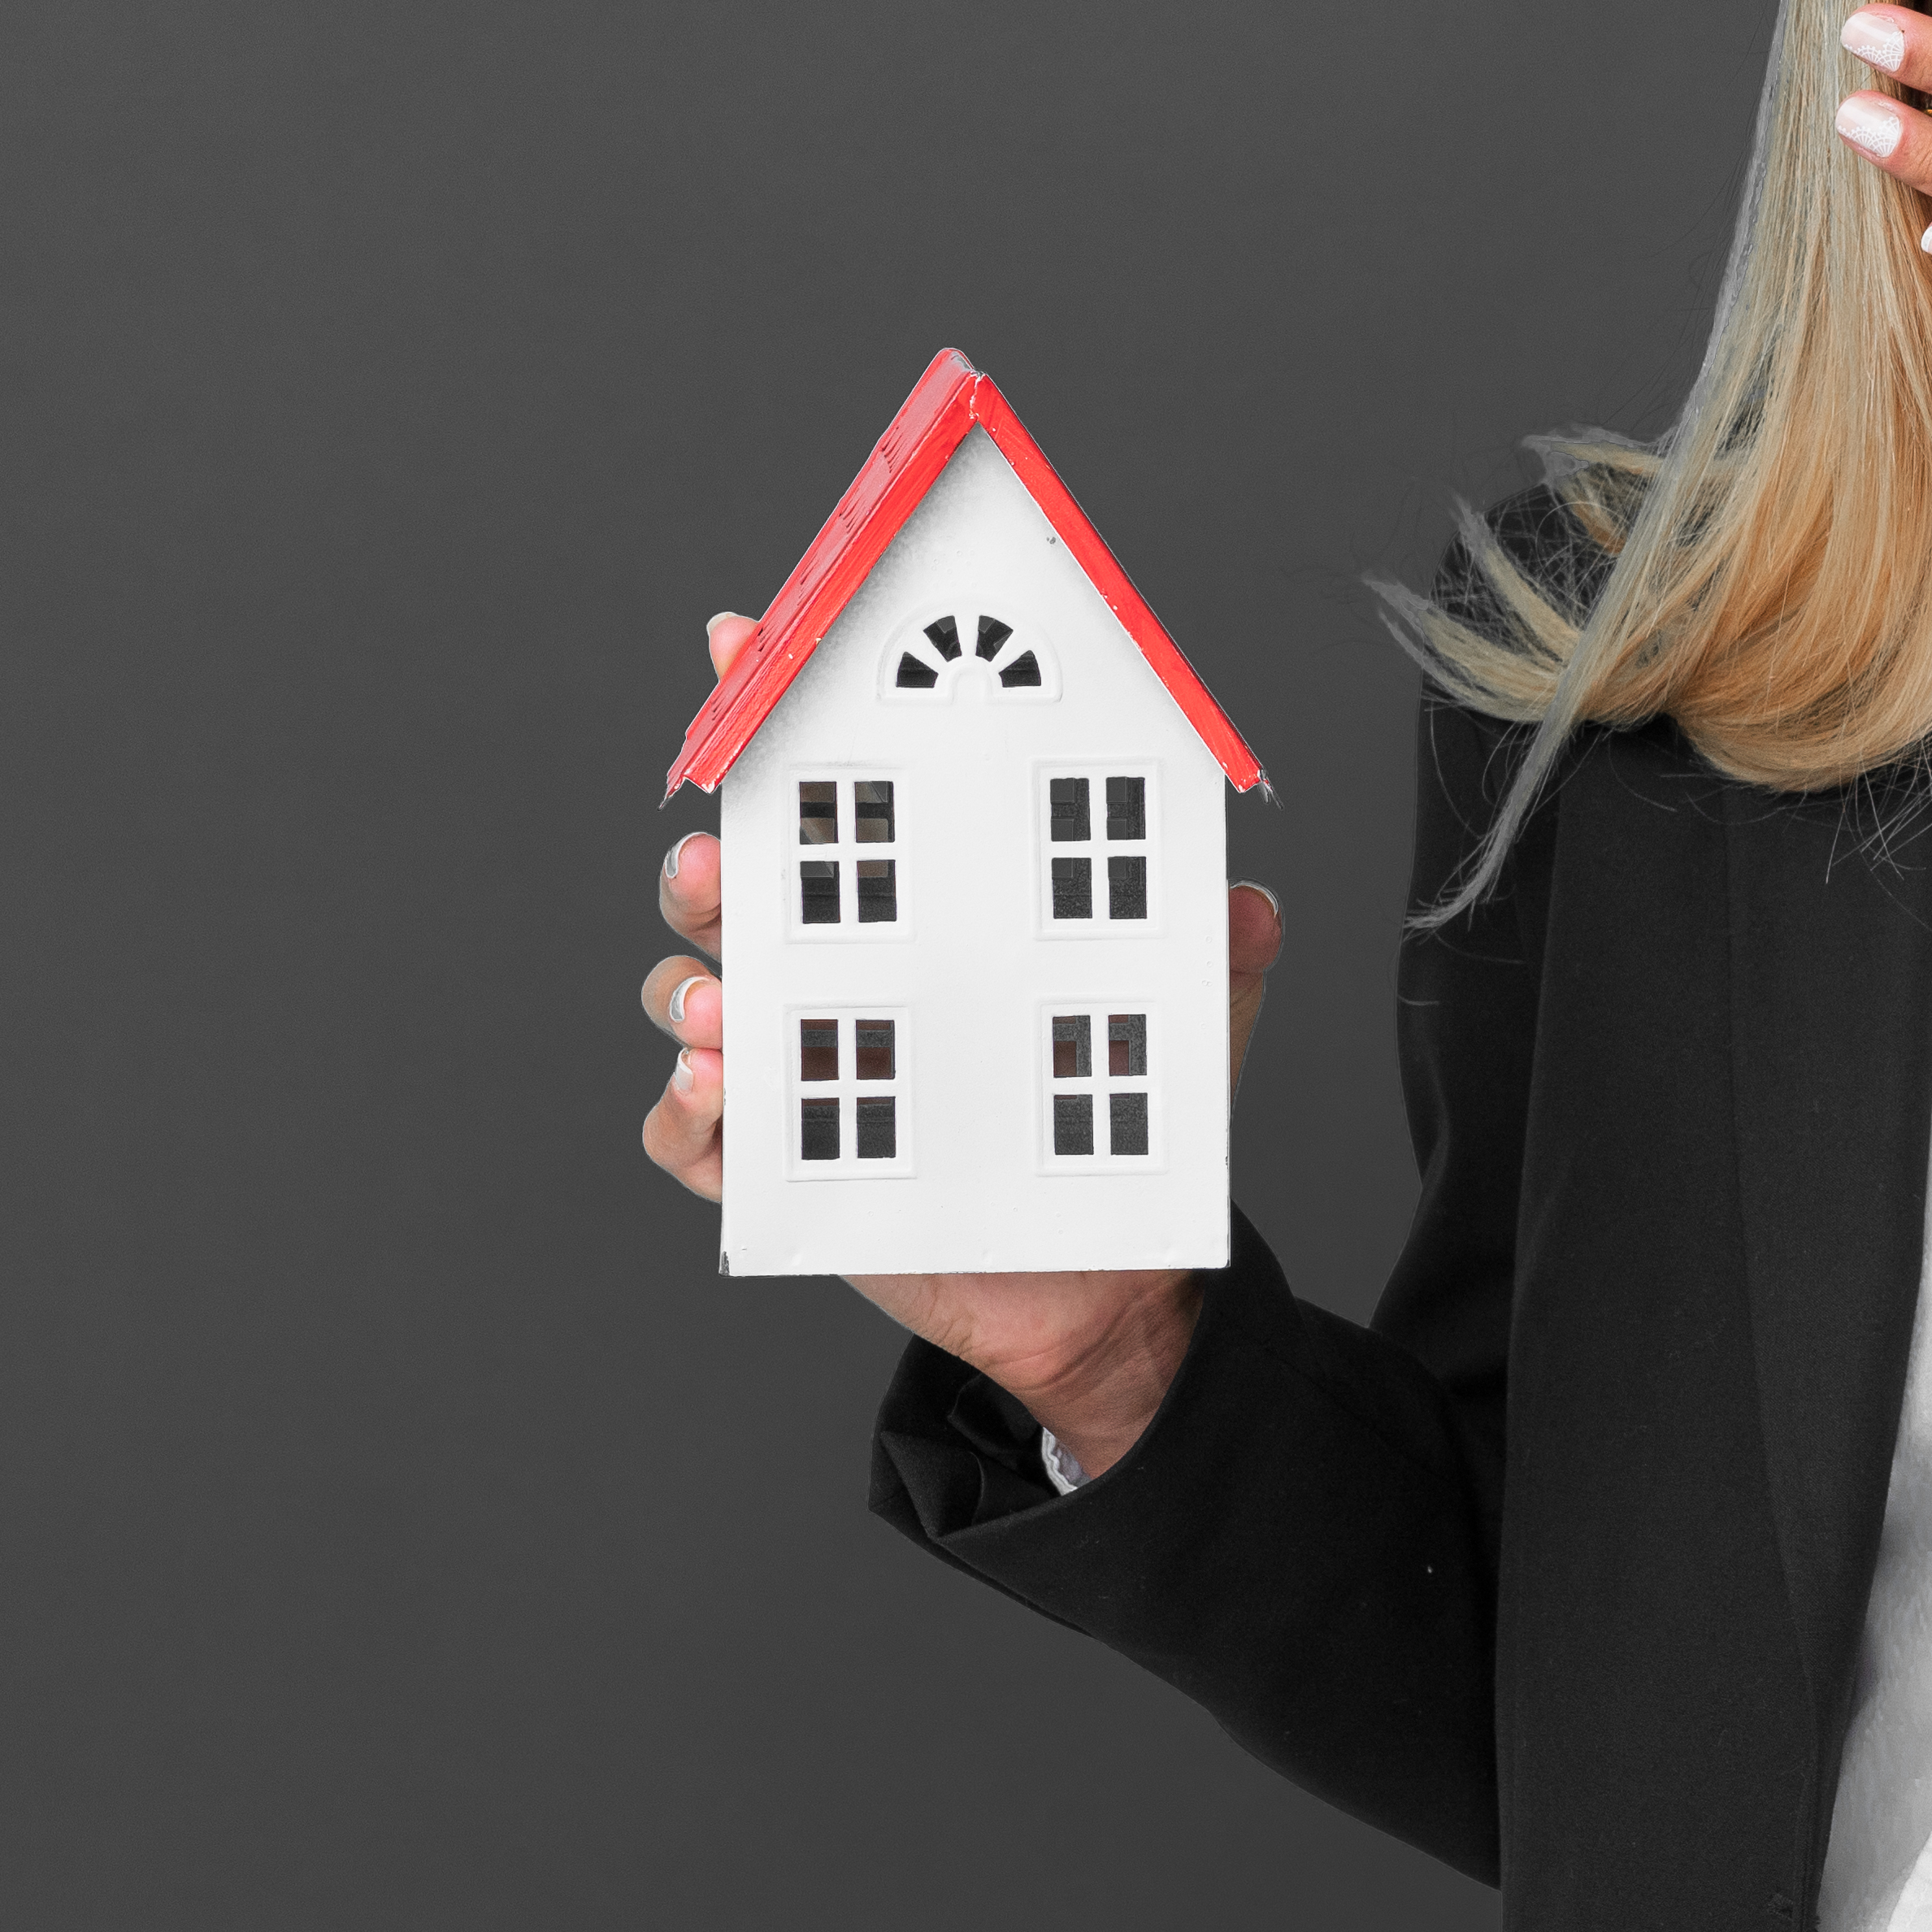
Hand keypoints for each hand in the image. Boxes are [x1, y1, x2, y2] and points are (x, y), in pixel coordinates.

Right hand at [635, 604, 1280, 1476]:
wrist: (1101, 1277)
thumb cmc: (1115, 1122)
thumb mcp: (1180, 1028)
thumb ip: (1215, 958)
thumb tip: (1246, 903)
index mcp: (916, 916)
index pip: (831, 808)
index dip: (775, 724)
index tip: (740, 653)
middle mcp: (839, 978)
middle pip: (727, 895)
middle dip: (703, 868)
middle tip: (716, 867)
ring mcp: (798, 1068)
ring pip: (690, 1002)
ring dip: (686, 992)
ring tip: (723, 1011)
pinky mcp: (778, 1166)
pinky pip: (692, 1135)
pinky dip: (685, 1113)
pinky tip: (717, 1095)